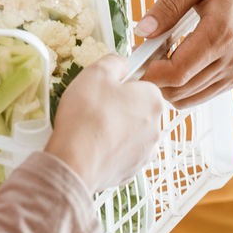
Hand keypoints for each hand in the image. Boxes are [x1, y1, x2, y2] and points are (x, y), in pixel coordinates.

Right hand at [46, 55, 165, 192]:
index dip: (121, 84)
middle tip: (94, 106)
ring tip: (91, 128)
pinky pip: (122, 153)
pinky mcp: (133, 170)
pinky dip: (110, 149)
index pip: (143, 84)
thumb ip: (115, 61)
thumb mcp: (96, 72)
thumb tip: (122, 64)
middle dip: (119, 106)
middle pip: (138, 109)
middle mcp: (157, 127)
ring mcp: (146, 152)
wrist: (75, 161)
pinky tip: (92, 145)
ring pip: (130, 132)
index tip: (105, 88)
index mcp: (153, 100)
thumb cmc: (87, 115)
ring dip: (115, 128)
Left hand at [136, 0, 232, 106]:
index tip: (134, 57)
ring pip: (190, 96)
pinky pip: (203, 93)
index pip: (178, 72)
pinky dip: (183, 85)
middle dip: (153, 78)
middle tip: (140, 55)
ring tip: (156, 56)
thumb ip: (170, 3)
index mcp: (222, 33)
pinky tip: (175, 60)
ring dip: (166, 84)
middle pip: (181, 89)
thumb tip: (143, 30)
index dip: (149, 72)